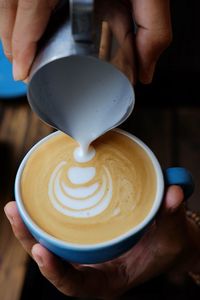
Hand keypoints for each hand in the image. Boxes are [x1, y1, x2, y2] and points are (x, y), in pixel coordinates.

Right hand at [0, 0, 171, 82]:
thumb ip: (153, 32)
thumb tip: (144, 72)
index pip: (31, 5)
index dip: (21, 42)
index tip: (22, 70)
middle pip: (13, 3)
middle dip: (13, 40)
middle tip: (22, 67)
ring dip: (14, 27)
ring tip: (22, 51)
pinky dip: (22, 11)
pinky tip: (31, 25)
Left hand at [4, 186, 199, 298]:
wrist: (168, 240)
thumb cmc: (169, 245)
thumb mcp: (173, 234)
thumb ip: (172, 214)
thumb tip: (174, 194)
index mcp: (110, 279)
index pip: (77, 286)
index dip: (56, 273)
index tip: (42, 252)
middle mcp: (93, 266)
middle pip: (53, 261)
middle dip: (30, 241)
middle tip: (14, 212)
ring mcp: (87, 252)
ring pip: (52, 245)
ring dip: (31, 228)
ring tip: (15, 205)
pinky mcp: (87, 236)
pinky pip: (61, 230)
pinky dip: (46, 218)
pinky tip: (37, 201)